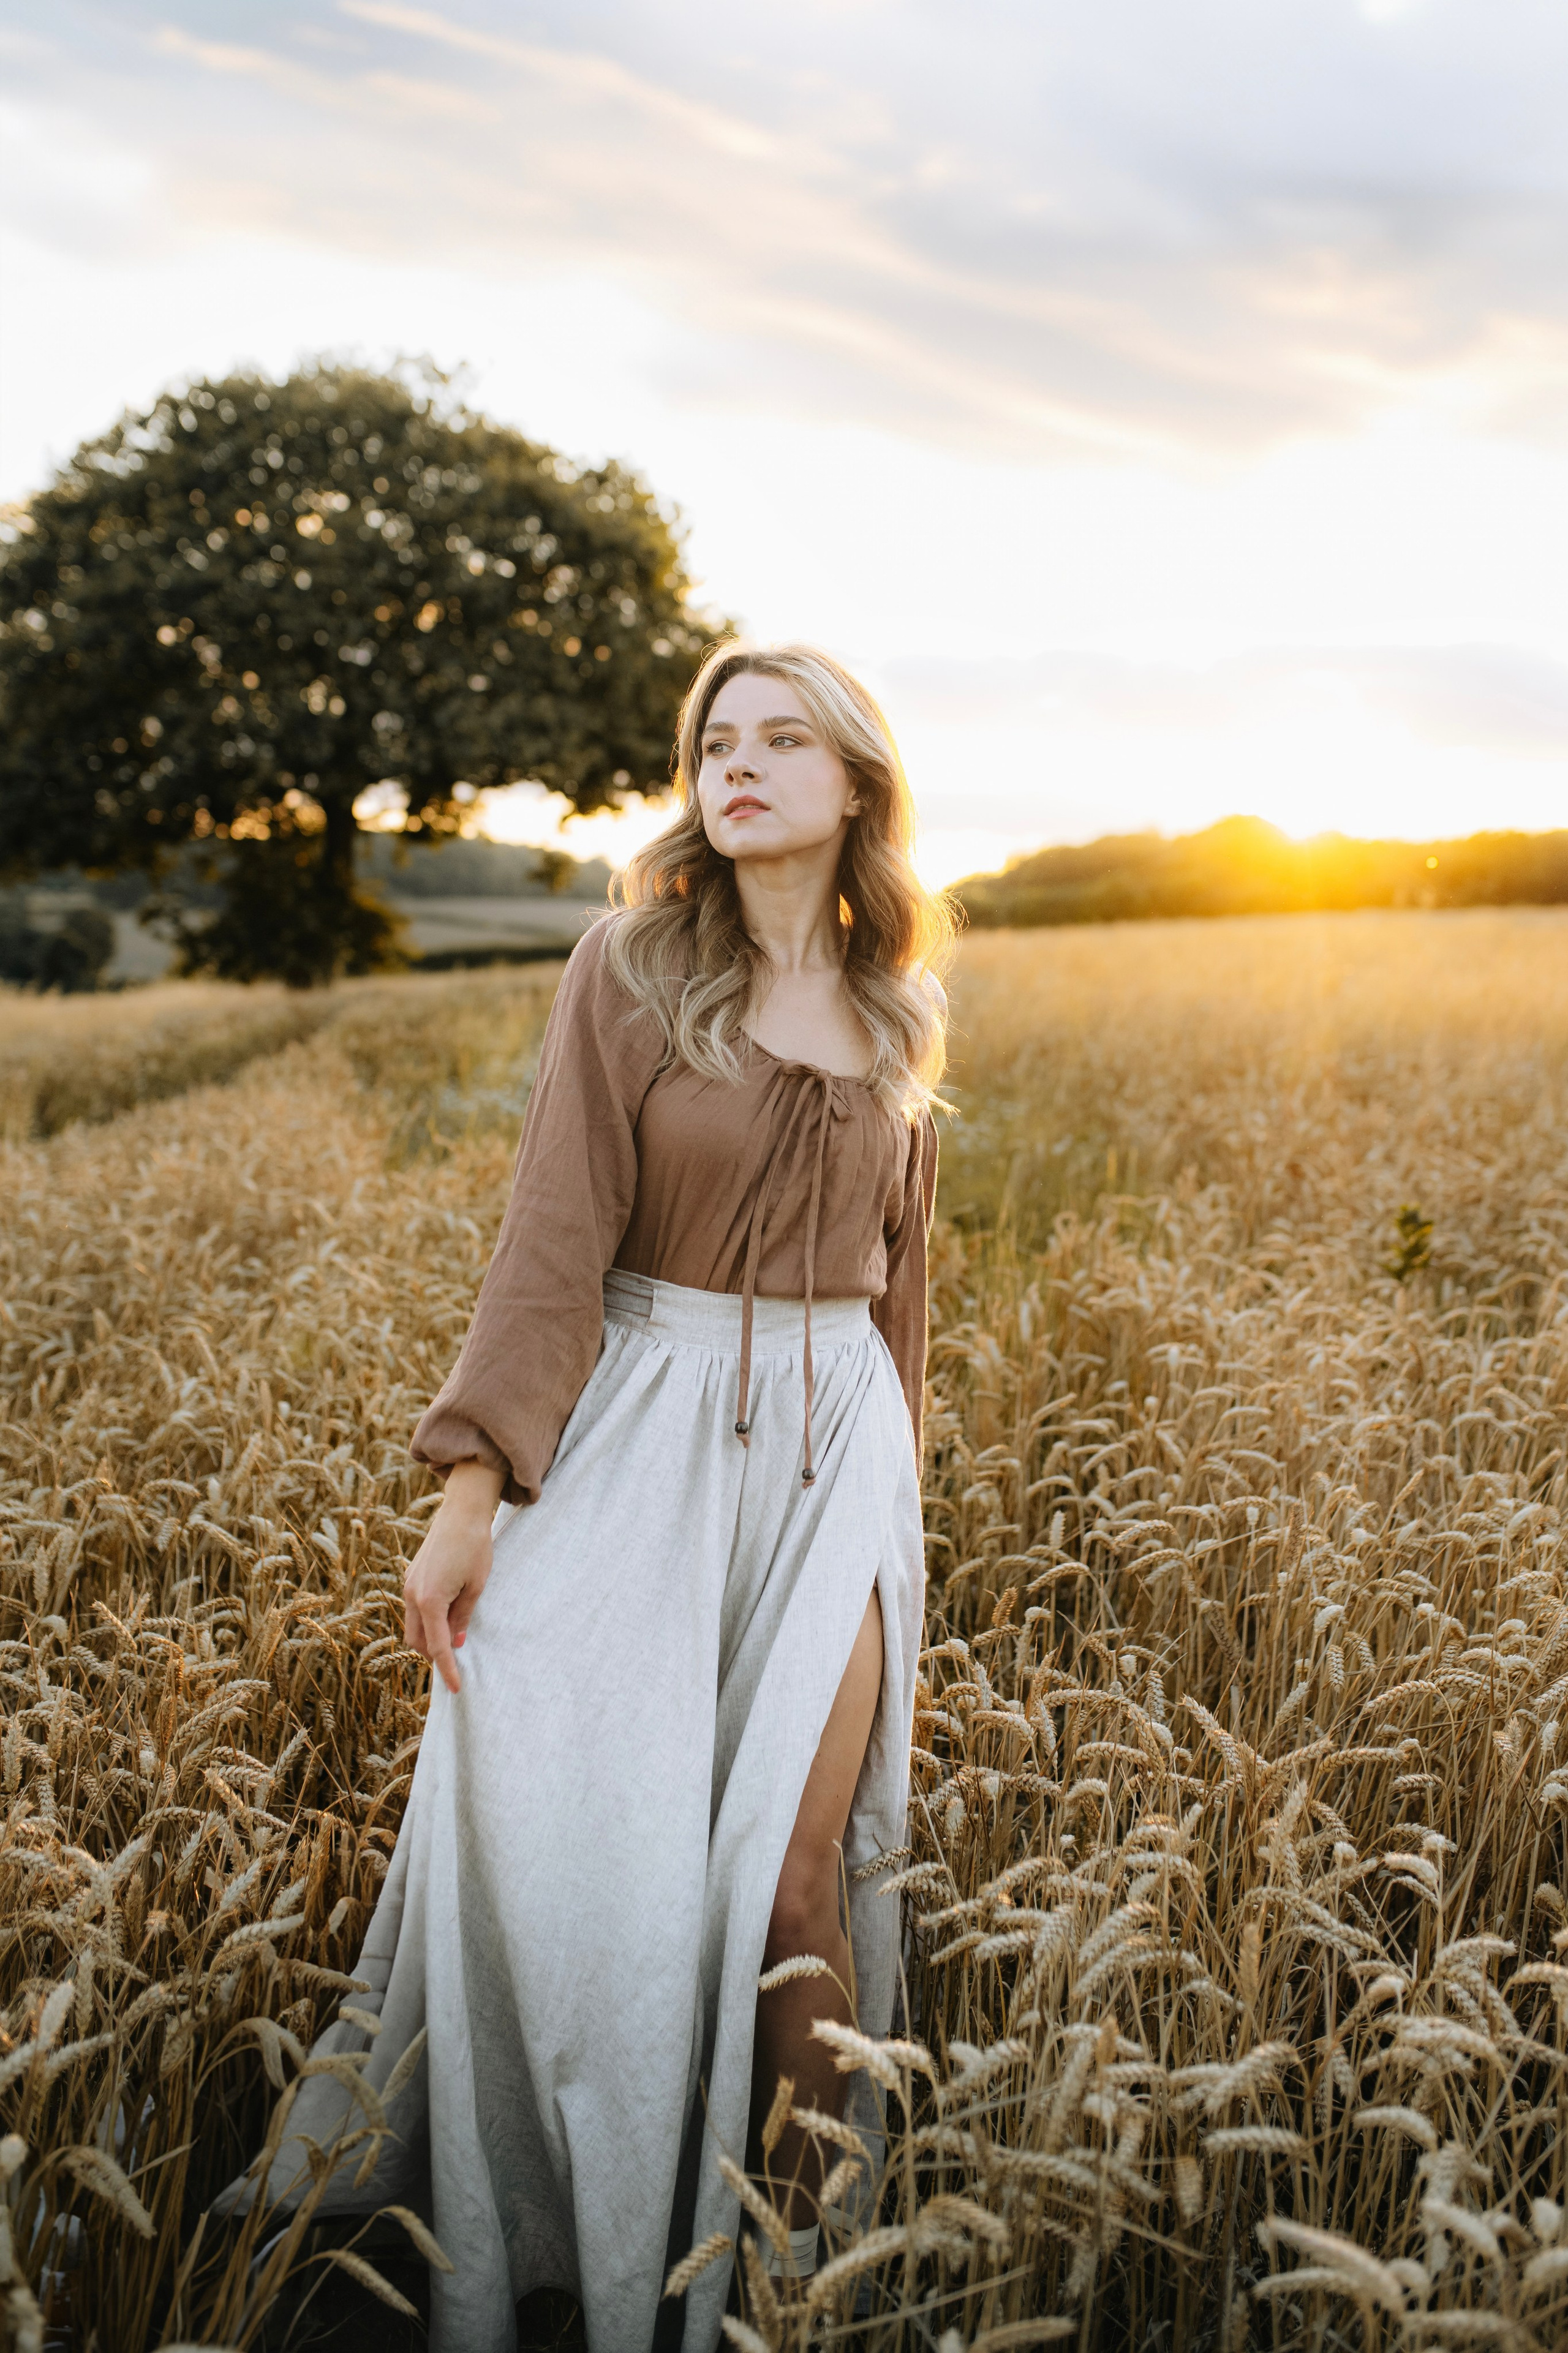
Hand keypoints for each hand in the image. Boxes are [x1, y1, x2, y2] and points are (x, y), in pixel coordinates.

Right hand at [403, 1461, 503, 1692]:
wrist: (461, 1512)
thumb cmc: (475, 1547)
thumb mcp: (476, 1586)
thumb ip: (463, 1618)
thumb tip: (455, 1644)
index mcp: (430, 1600)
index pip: (436, 1646)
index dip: (446, 1669)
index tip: (455, 1688)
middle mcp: (412, 1594)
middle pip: (416, 1641)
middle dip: (433, 1656)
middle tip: (455, 1666)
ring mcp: (409, 1585)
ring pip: (412, 1626)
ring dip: (428, 1639)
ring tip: (451, 1643)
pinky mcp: (411, 1577)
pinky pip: (414, 1609)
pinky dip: (426, 1621)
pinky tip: (444, 1619)